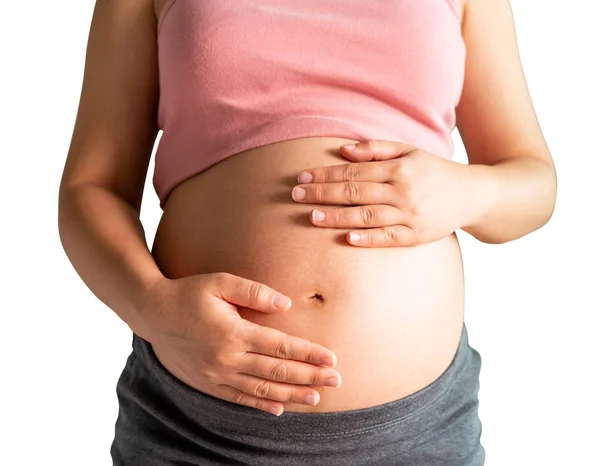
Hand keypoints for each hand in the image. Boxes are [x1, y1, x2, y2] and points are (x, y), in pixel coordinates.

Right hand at [143, 273, 341, 415]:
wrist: (152, 314)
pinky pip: (238, 399)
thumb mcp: (219, 282)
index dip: (309, 354)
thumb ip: (253, 291)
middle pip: (277, 372)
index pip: (281, 347)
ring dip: (291, 396)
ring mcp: (216, 375)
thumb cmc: (188, 293)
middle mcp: (227, 359)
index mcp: (233, 333)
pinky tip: (278, 409)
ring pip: (262, 390)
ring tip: (316, 399)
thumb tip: (286, 303)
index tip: (332, 358)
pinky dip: (260, 406)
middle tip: (336, 380)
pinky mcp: (207, 384)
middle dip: (310, 377)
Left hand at [291, 139, 472, 246]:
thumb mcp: (409, 151)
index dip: (325, 174)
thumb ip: (376, 149)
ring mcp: (410, 215)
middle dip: (322, 194)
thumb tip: (343, 150)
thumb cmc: (434, 171)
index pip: (354, 171)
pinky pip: (388, 238)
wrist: (472, 195)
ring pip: (366, 216)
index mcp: (399, 168)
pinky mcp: (416, 237)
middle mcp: (403, 191)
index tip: (302, 177)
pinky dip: (368, 238)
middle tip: (296, 195)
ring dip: (337, 217)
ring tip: (311, 216)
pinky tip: (347, 238)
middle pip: (355, 192)